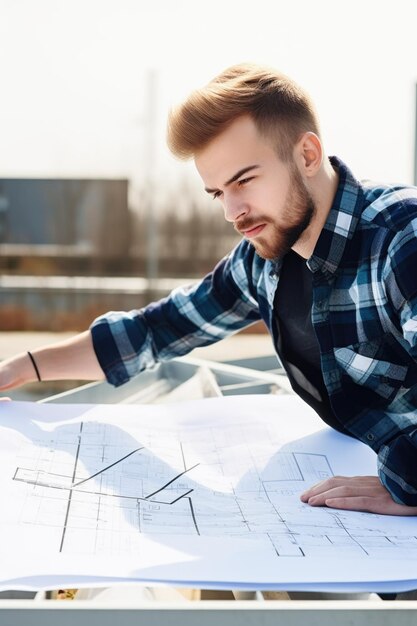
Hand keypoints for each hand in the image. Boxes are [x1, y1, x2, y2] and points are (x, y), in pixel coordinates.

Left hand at [300, 475, 416, 515]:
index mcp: (363, 482)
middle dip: (316, 490)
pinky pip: (359, 501)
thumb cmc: (399, 493)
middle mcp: (365, 483)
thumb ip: (362, 494)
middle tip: (302, 499)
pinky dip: (342, 501)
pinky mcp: (382, 501)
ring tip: (311, 502)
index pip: (336, 480)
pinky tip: (331, 503)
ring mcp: (373, 491)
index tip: (307, 493)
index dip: (320, 485)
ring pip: (343, 490)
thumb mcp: (378, 492)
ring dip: (324, 495)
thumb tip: (341, 500)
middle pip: (335, 483)